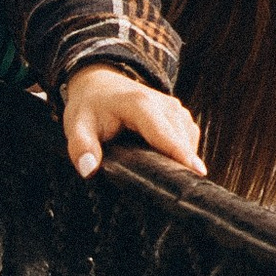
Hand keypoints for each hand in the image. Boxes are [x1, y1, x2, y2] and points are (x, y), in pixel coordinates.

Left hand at [60, 64, 202, 180]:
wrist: (99, 83)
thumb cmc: (89, 106)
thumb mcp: (77, 125)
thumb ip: (81, 146)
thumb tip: (88, 169)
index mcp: (140, 105)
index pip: (165, 134)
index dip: (181, 155)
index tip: (198, 173)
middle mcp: (163, 104)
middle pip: (182, 140)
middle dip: (182, 165)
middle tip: (177, 193)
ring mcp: (174, 108)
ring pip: (189, 139)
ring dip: (183, 160)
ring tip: (171, 182)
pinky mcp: (179, 114)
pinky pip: (189, 137)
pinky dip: (183, 152)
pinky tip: (169, 166)